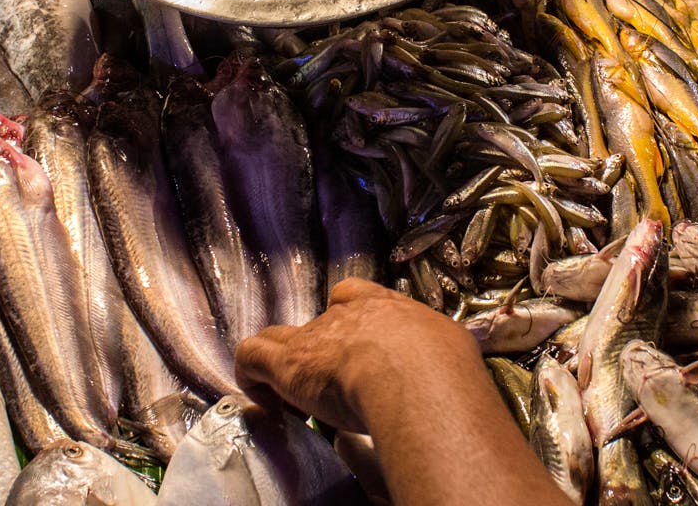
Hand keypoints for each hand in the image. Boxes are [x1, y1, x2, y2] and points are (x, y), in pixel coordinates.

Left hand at [233, 278, 485, 432]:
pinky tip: (263, 400)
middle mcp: (344, 314)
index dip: (348, 320)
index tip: (354, 350)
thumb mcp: (447, 347)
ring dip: (282, 361)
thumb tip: (446, 367)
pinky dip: (250, 374)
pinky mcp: (285, 363)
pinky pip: (252, 356)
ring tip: (289, 395)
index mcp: (383, 306)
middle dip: (322, 349)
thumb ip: (433, 352)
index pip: (354, 297)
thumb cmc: (440, 364)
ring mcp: (312, 336)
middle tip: (333, 385)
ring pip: (279, 336)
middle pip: (319, 322)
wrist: (412, 375)